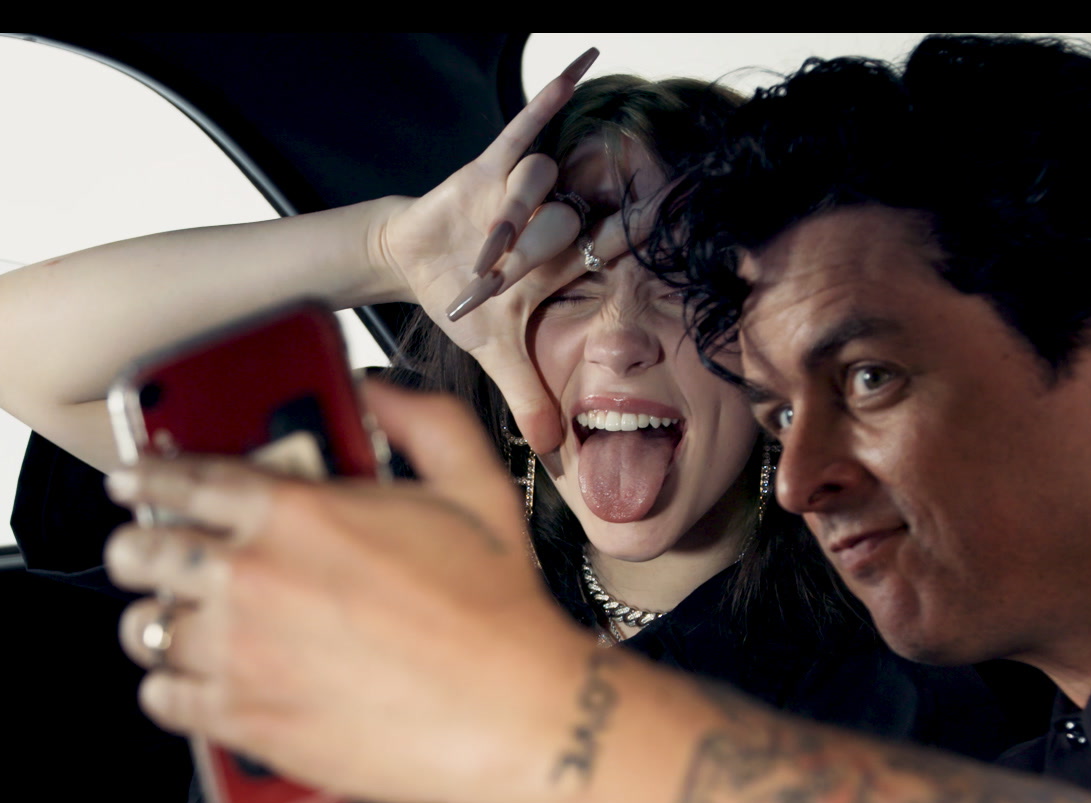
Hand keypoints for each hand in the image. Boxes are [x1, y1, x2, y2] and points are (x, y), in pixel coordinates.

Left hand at [102, 382, 594, 802]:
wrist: (518, 714)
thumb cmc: (499, 609)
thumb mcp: (475, 484)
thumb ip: (421, 420)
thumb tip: (377, 390)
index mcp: (294, 511)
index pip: (179, 479)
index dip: (143, 476)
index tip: (131, 483)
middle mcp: (252, 579)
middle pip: (141, 554)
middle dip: (139, 550)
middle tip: (153, 557)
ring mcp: (242, 655)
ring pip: (146, 631)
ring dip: (159, 622)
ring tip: (181, 623)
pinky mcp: (247, 721)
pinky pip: (164, 700)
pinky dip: (169, 689)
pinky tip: (192, 682)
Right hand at [374, 47, 606, 454]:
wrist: (411, 264)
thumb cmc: (462, 302)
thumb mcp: (495, 352)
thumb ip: (527, 397)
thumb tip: (550, 453)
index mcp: (561, 263)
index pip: (612, 246)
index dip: (641, 236)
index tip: (679, 225)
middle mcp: (552, 221)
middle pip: (570, 221)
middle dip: (536, 253)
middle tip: (499, 283)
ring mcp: (524, 191)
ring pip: (543, 185)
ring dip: (513, 219)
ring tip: (480, 257)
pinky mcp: (489, 167)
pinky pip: (526, 126)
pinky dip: (553, 94)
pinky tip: (586, 61)